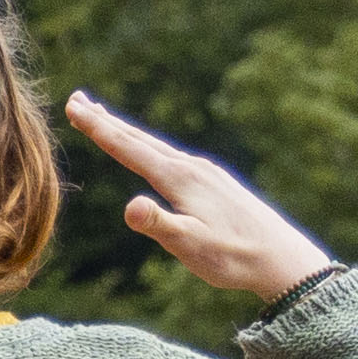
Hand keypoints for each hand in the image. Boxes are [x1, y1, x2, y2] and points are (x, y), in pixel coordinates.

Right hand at [64, 93, 330, 299]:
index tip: (73, 106)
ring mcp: (205, 172)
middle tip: (77, 100)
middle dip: (106, 120)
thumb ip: (159, 224)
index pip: (129, 148)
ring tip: (105, 118)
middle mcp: (192, 167)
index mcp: (179, 179)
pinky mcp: (214, 182)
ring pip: (156, 146)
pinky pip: (171, 156)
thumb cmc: (234, 257)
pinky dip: (149, 146)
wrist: (283, 258)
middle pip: (140, 139)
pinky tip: (150, 152)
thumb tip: (129, 205)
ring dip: (126, 131)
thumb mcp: (190, 246)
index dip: (98, 128)